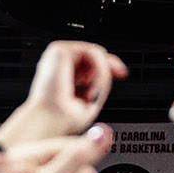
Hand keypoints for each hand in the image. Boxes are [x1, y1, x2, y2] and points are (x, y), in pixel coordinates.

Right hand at [0, 41, 126, 147]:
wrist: (51, 122)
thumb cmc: (65, 118)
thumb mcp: (91, 97)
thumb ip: (101, 79)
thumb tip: (115, 69)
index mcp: (64, 73)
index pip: (90, 60)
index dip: (110, 64)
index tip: (122, 74)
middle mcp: (60, 63)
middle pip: (95, 54)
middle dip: (109, 67)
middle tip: (118, 77)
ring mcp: (59, 55)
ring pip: (96, 53)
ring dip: (102, 75)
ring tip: (93, 94)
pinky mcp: (59, 50)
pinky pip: (93, 52)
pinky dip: (99, 70)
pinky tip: (91, 86)